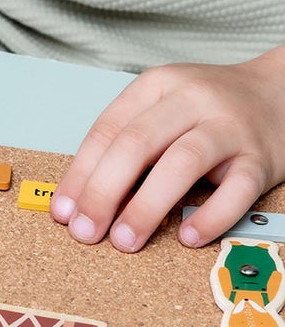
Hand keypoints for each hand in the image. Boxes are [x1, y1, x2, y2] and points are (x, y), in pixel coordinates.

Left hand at [50, 47, 284, 250]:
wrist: (281, 93)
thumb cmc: (210, 110)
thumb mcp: (163, 109)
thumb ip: (125, 145)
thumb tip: (80, 201)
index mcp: (158, 86)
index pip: (108, 131)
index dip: (80, 175)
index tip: (64, 213)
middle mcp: (192, 100)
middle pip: (137, 145)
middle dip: (103, 193)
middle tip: (86, 232)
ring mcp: (229, 127)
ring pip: (182, 163)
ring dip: (147, 206)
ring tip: (125, 240)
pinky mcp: (261, 158)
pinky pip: (236, 190)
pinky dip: (211, 216)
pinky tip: (188, 237)